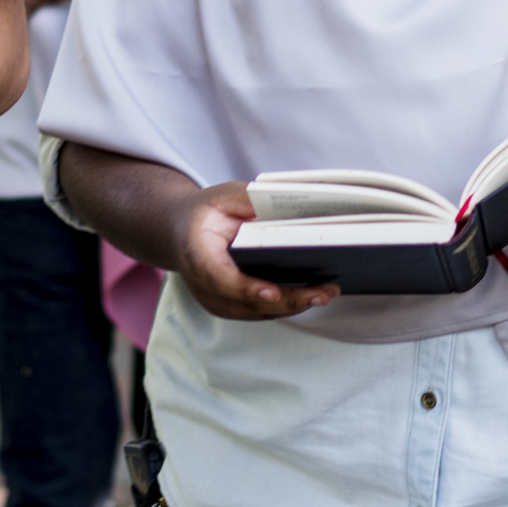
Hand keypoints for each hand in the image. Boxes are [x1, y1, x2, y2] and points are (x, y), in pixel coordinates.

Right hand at [169, 181, 336, 322]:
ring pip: (256, 311)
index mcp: (198, 252)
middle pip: (246, 301)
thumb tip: (285, 206)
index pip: (221, 278)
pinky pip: (259, 311)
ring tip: (326, 293)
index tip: (274, 292)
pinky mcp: (228, 306)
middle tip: (322, 294)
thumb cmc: (207, 211)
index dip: (247, 288)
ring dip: (293, 305)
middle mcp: (203, 284)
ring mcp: (214, 299)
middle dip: (287, 300)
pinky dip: (286, 305)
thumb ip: (249, 200)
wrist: (181, 230)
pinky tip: (312, 295)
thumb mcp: (224, 195)